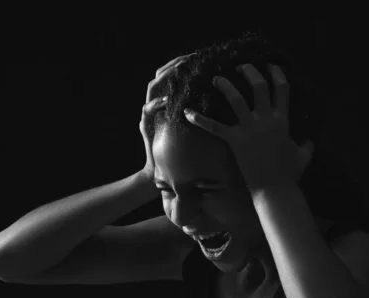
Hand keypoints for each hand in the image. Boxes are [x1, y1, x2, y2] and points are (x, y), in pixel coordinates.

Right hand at [139, 53, 194, 178]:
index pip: (173, 73)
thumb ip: (200, 110)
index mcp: (168, 100)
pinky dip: (156, 104)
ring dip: (165, 77)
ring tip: (179, 71)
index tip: (199, 56)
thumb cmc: (182, 149)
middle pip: (160, 74)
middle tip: (190, 58)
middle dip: (175, 64)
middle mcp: (156, 103)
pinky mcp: (145, 125)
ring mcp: (149, 113)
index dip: (184, 62)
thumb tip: (223, 96)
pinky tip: (166, 100)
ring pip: (152, 87)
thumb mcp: (194, 125)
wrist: (162, 169)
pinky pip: (147, 110)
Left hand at [183, 63, 314, 192]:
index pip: (282, 89)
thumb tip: (310, 141)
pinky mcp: (235, 141)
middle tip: (240, 66)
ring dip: (226, 86)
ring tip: (216, 79)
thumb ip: (306, 144)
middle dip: (249, 72)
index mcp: (283, 120)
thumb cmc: (290, 173)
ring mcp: (250, 129)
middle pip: (258, 87)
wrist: (275, 189)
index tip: (269, 65)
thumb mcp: (304, 155)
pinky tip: (187, 112)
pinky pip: (214, 127)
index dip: (276, 74)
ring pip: (236, 100)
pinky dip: (200, 119)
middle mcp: (266, 120)